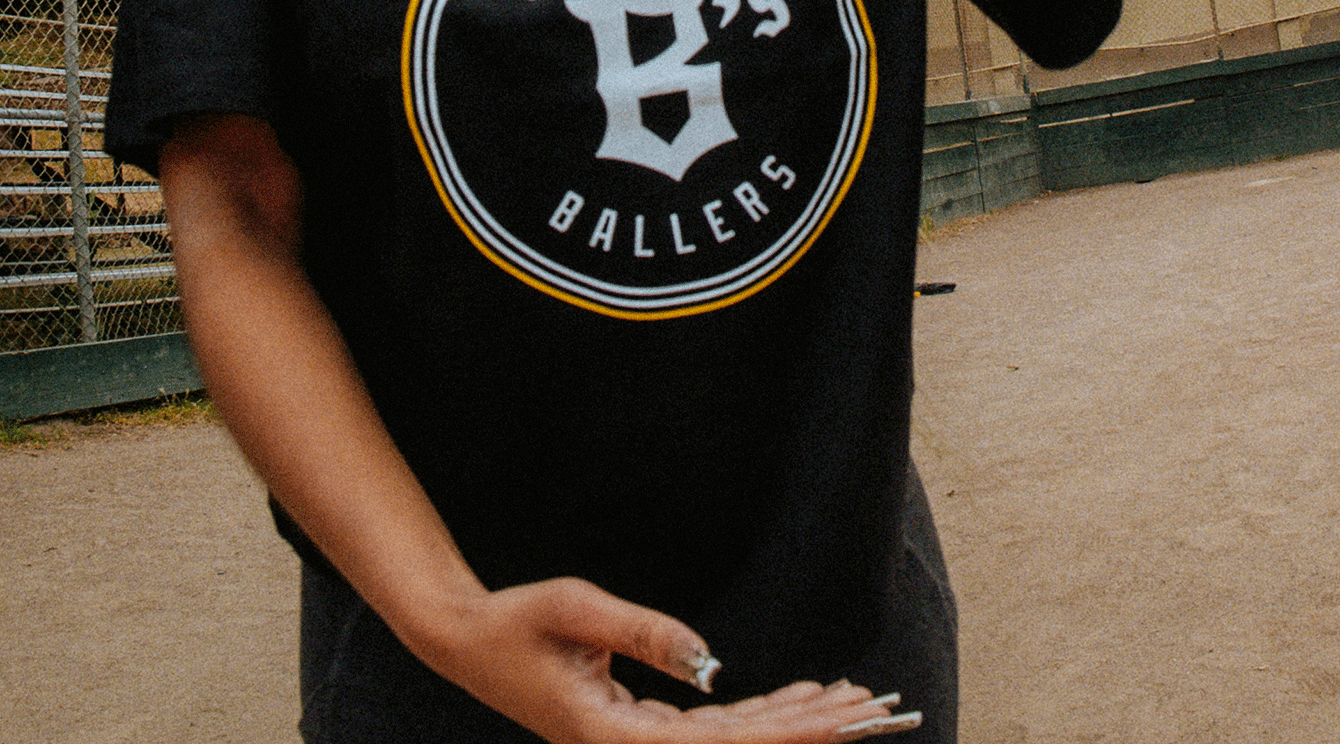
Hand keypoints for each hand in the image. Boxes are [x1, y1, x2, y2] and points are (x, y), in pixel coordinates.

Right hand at [415, 576, 920, 741]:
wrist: (465, 640)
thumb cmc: (517, 619)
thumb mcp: (577, 608)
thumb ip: (642, 632)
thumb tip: (711, 662)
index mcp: (613, 735)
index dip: (783, 733)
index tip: (837, 722)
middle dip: (809, 729)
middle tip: (874, 708)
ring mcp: (636, 740)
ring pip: (731, 738)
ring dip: (792, 719)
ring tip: (852, 700)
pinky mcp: (638, 724)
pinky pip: (712, 726)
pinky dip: (759, 711)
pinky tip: (799, 697)